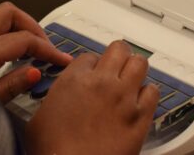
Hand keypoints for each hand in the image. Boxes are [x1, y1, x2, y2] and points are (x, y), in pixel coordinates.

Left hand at [0, 2, 71, 103]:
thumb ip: (10, 86)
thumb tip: (35, 73)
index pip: (26, 40)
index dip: (49, 50)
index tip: (62, 59)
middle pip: (11, 14)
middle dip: (34, 28)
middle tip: (44, 46)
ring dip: (17, 25)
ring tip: (27, 45)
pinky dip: (1, 28)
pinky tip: (5, 46)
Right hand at [25, 41, 158, 154]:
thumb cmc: (52, 150)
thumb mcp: (40, 117)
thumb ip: (57, 96)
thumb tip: (66, 92)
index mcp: (75, 80)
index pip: (90, 56)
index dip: (92, 64)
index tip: (93, 72)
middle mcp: (102, 82)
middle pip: (119, 49)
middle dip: (118, 54)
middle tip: (117, 64)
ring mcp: (124, 97)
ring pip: (139, 63)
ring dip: (135, 68)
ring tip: (131, 77)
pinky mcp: (140, 116)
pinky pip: (152, 91)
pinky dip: (148, 92)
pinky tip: (141, 99)